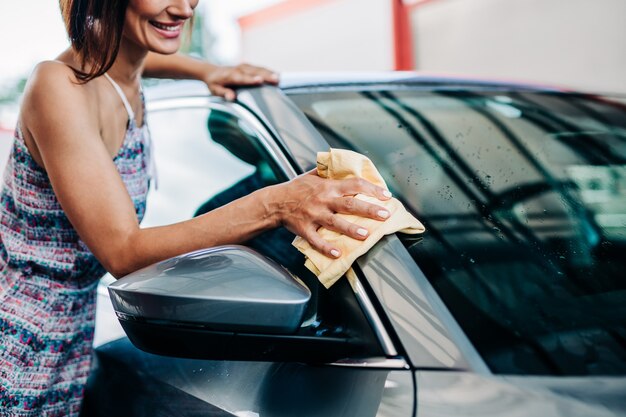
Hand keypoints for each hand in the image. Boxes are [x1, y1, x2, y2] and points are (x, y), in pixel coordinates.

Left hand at [204, 63, 278, 100]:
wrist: (212, 71)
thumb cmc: (214, 83)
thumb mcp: (214, 90)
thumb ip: (223, 93)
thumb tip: (232, 98)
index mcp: (230, 76)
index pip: (242, 78)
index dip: (251, 79)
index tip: (260, 81)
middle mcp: (238, 69)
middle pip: (254, 72)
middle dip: (266, 75)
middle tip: (276, 79)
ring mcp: (244, 66)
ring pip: (258, 69)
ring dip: (269, 73)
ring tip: (279, 78)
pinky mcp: (248, 66)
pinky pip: (259, 68)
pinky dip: (268, 71)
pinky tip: (277, 75)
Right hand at [275, 170, 391, 258]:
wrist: (274, 202)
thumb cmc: (296, 188)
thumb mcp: (312, 175)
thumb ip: (329, 171)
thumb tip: (345, 164)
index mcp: (328, 186)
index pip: (354, 184)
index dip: (372, 189)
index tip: (386, 195)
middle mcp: (323, 200)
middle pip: (349, 204)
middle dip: (369, 209)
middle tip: (385, 215)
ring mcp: (314, 215)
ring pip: (335, 222)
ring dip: (351, 229)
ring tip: (366, 234)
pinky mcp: (305, 229)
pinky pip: (316, 240)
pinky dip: (326, 247)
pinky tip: (338, 253)